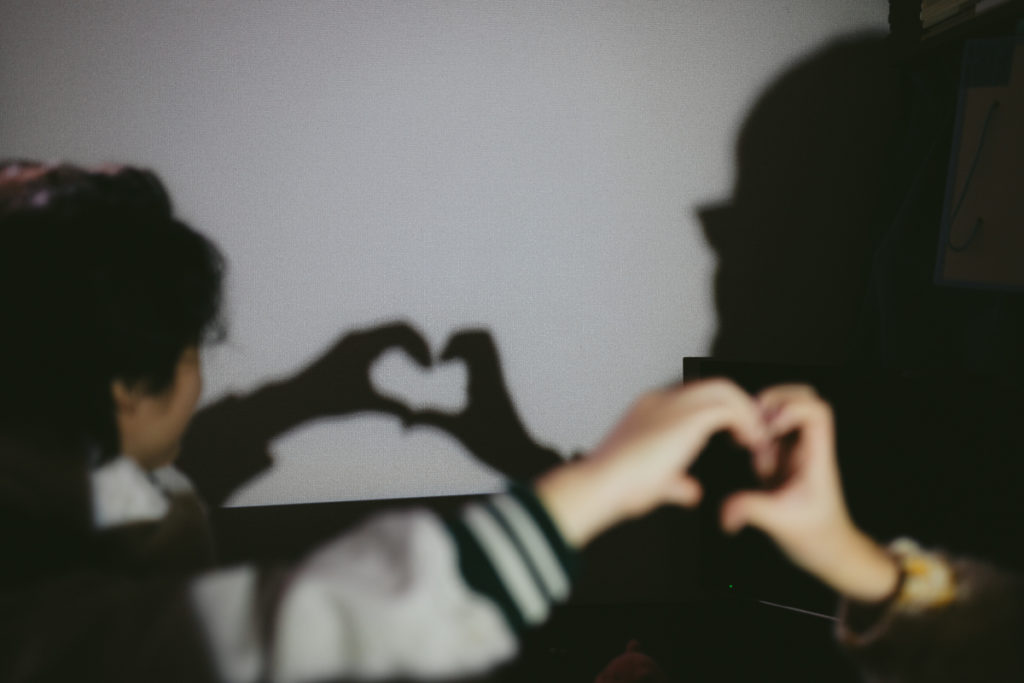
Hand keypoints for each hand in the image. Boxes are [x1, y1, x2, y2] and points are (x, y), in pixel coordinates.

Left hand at [294, 322, 430, 422]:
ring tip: (418, 366)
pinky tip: (399, 363)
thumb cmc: (329, 400)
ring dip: (407, 344)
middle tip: (428, 366)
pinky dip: (395, 346)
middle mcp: (359, 335)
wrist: (297, 396)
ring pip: (389, 331)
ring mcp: (353, 338)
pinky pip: (379, 337)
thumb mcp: (365, 404)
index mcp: (364, 344)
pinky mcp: (349, 345)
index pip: (402, 332)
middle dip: (418, 344)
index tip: (428, 370)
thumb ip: (392, 406)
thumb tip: (414, 414)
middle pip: (399, 327)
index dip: (421, 347)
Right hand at [408, 330, 562, 478]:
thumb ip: (430, 421)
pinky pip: (488, 363)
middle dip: (458, 339)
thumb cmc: (494, 445)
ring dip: (465, 349)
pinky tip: (461, 385)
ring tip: (450, 367)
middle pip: (483, 335)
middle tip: (444, 358)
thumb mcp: (458, 431)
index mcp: (486, 378)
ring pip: (487, 346)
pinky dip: (471, 364)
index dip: (451, 343)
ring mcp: (498, 380)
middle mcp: (494, 374)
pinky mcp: (498, 389)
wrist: (523, 457)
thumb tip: (403, 423)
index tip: (439, 362)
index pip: (475, 341)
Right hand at [535, 379, 767, 547]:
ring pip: (724, 389)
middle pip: (711, 387)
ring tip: (756, 439)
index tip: (733, 436)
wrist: (601, 484)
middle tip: (752, 434)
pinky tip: (750, 443)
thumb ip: (675, 483)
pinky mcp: (687, 417)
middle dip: (737, 407)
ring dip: (745, 412)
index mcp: (648, 410)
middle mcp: (660, 400)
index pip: (692, 398)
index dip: (717, 414)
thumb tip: (692, 491)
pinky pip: (729, 407)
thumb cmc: (617, 488)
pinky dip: (745, 422)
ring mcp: (673, 404)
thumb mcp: (652, 484)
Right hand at [720, 385, 899, 601]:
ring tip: (754, 444)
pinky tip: (755, 461)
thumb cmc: (819, 538)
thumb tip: (724, 512)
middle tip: (754, 421)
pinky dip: (758, 438)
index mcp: (817, 456)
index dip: (789, 408)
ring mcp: (798, 453)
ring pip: (785, 413)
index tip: (770, 427)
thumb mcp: (781, 523)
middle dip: (774, 400)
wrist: (831, 553)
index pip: (816, 411)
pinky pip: (771, 435)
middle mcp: (809, 449)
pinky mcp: (786, 462)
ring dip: (763, 421)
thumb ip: (750, 510)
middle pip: (803, 398)